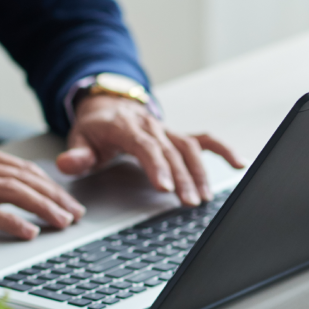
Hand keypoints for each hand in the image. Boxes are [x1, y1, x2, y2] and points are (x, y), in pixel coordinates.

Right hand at [0, 143, 85, 239]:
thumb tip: (33, 200)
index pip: (24, 169)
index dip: (52, 187)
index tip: (70, 202)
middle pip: (23, 178)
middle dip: (55, 197)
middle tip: (76, 214)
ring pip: (12, 191)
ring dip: (43, 207)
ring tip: (62, 221)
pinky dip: (12, 222)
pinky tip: (30, 232)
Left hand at [56, 95, 245, 205]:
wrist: (109, 106)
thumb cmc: (96, 129)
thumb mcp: (79, 139)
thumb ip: (76, 154)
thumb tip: (69, 163)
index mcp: (127, 126)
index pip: (145, 146)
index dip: (157, 166)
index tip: (165, 187)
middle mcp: (152, 126)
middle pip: (172, 152)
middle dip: (183, 178)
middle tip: (189, 202)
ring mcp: (169, 130)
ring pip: (191, 149)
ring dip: (200, 173)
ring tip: (204, 197)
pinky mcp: (180, 135)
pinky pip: (206, 140)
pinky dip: (224, 151)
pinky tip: (239, 164)